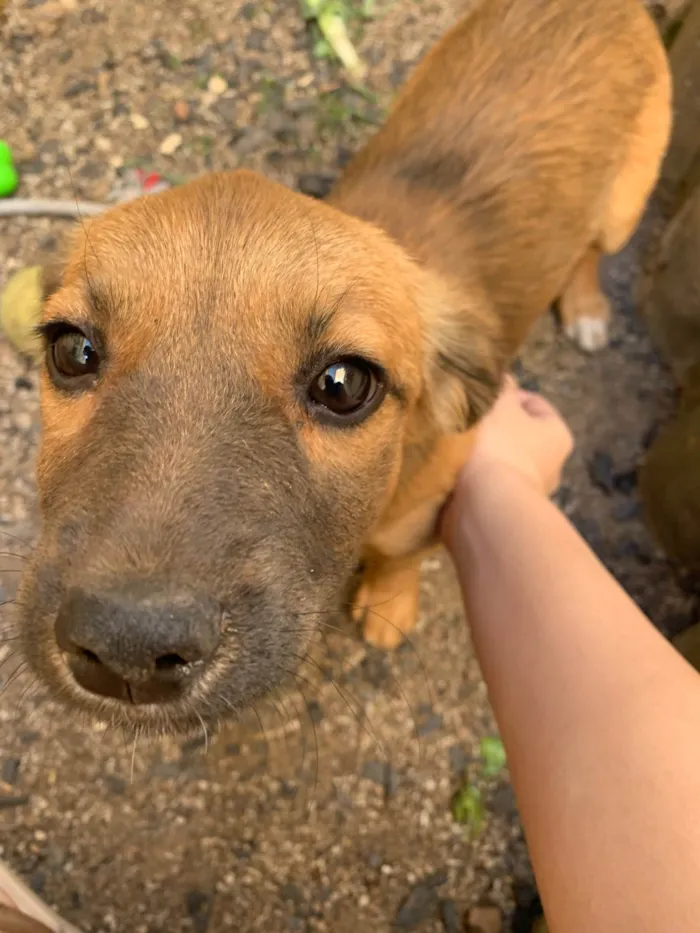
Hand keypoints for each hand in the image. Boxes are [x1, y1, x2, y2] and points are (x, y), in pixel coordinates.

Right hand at [441, 376, 572, 542]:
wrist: (483, 507)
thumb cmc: (498, 447)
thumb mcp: (500, 403)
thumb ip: (501, 387)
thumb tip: (501, 379)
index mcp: (557, 436)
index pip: (535, 405)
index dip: (509, 394)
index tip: (482, 394)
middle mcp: (550, 467)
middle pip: (516, 435)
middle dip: (492, 427)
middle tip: (465, 417)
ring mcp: (526, 493)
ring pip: (498, 461)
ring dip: (479, 454)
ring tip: (453, 444)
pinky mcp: (502, 513)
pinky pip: (485, 486)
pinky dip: (470, 478)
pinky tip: (450, 468)